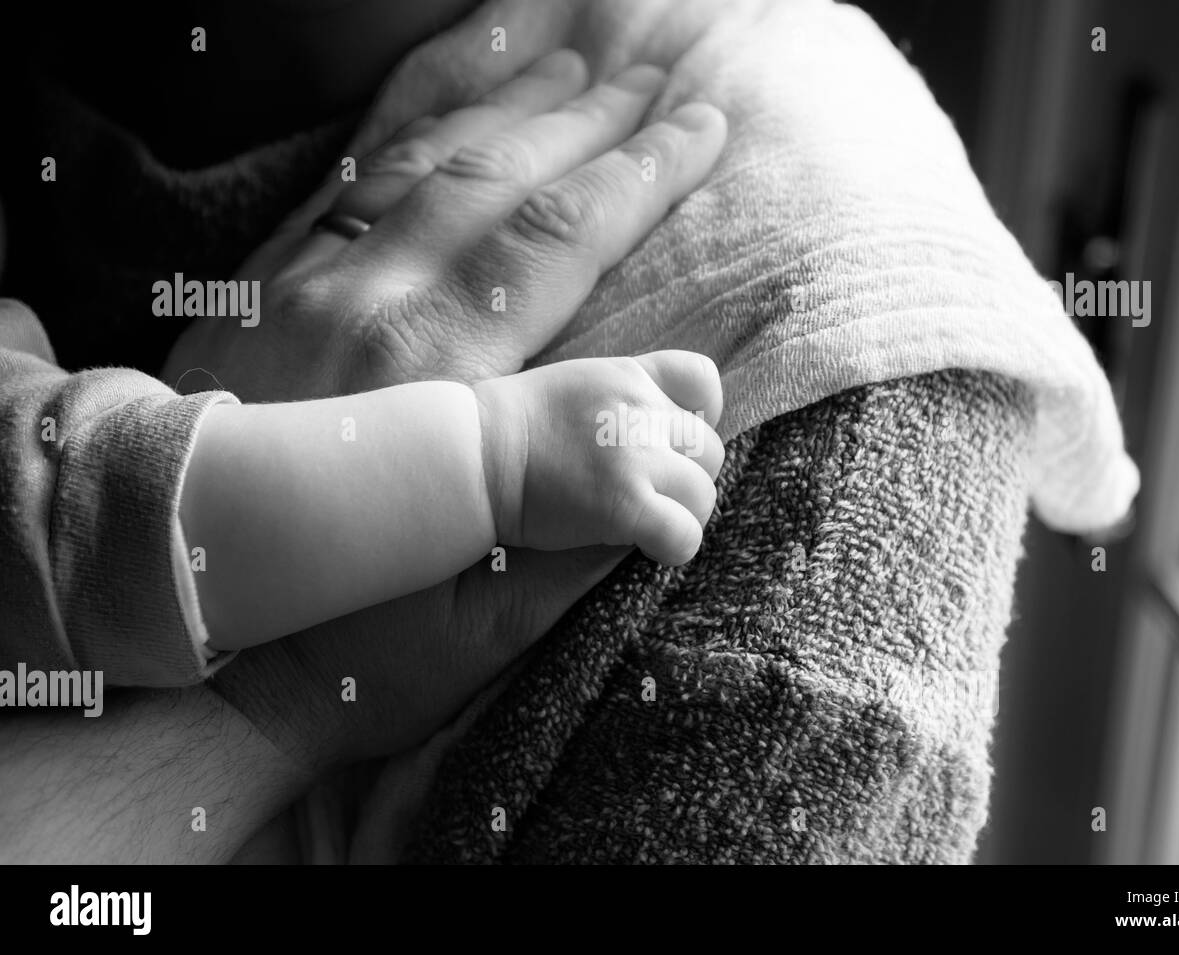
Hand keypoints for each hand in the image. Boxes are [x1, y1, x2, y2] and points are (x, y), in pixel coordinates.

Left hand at [175, 52, 727, 773]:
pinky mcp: (270, 284)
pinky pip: (355, 177)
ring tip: (586, 70)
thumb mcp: (478, 605)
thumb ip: (579, 518)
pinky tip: (466, 95)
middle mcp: (370, 307)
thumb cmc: (346, 628)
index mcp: (434, 381)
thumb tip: (663, 436)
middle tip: (664, 85)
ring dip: (519, 109)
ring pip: (431, 163)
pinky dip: (417, 122)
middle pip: (505, 181)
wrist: (190, 608)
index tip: (702, 128)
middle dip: (597, 124)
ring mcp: (310, 285)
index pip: (560, 242)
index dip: (641, 179)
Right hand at [477, 351, 724, 564]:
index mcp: (630, 377)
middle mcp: (641, 412)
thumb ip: (624, 398)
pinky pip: (684, 535)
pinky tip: (649, 548)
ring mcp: (636, 458)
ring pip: (703, 495)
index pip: (703, 379)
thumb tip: (664, 430)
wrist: (474, 456)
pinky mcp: (626, 505)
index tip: (672, 439)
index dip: (701, 414)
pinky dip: (675, 547)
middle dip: (687, 476)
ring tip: (648, 523)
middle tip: (652, 494)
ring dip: (683, 514)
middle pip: (709, 450)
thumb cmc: (514, 430)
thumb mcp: (577, 385)